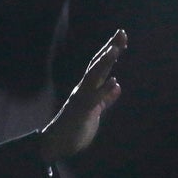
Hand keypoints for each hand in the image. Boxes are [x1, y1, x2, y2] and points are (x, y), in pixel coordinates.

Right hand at [40, 29, 125, 161]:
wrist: (55, 145)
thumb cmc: (74, 128)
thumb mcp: (94, 111)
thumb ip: (105, 98)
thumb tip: (117, 85)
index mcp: (87, 89)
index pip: (100, 65)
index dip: (111, 51)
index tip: (121, 37)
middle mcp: (83, 89)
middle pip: (97, 64)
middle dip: (110, 49)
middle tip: (121, 33)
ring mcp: (81, 99)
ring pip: (94, 77)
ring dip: (104, 63)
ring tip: (115, 50)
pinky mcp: (82, 112)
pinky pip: (93, 99)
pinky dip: (103, 90)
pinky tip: (113, 81)